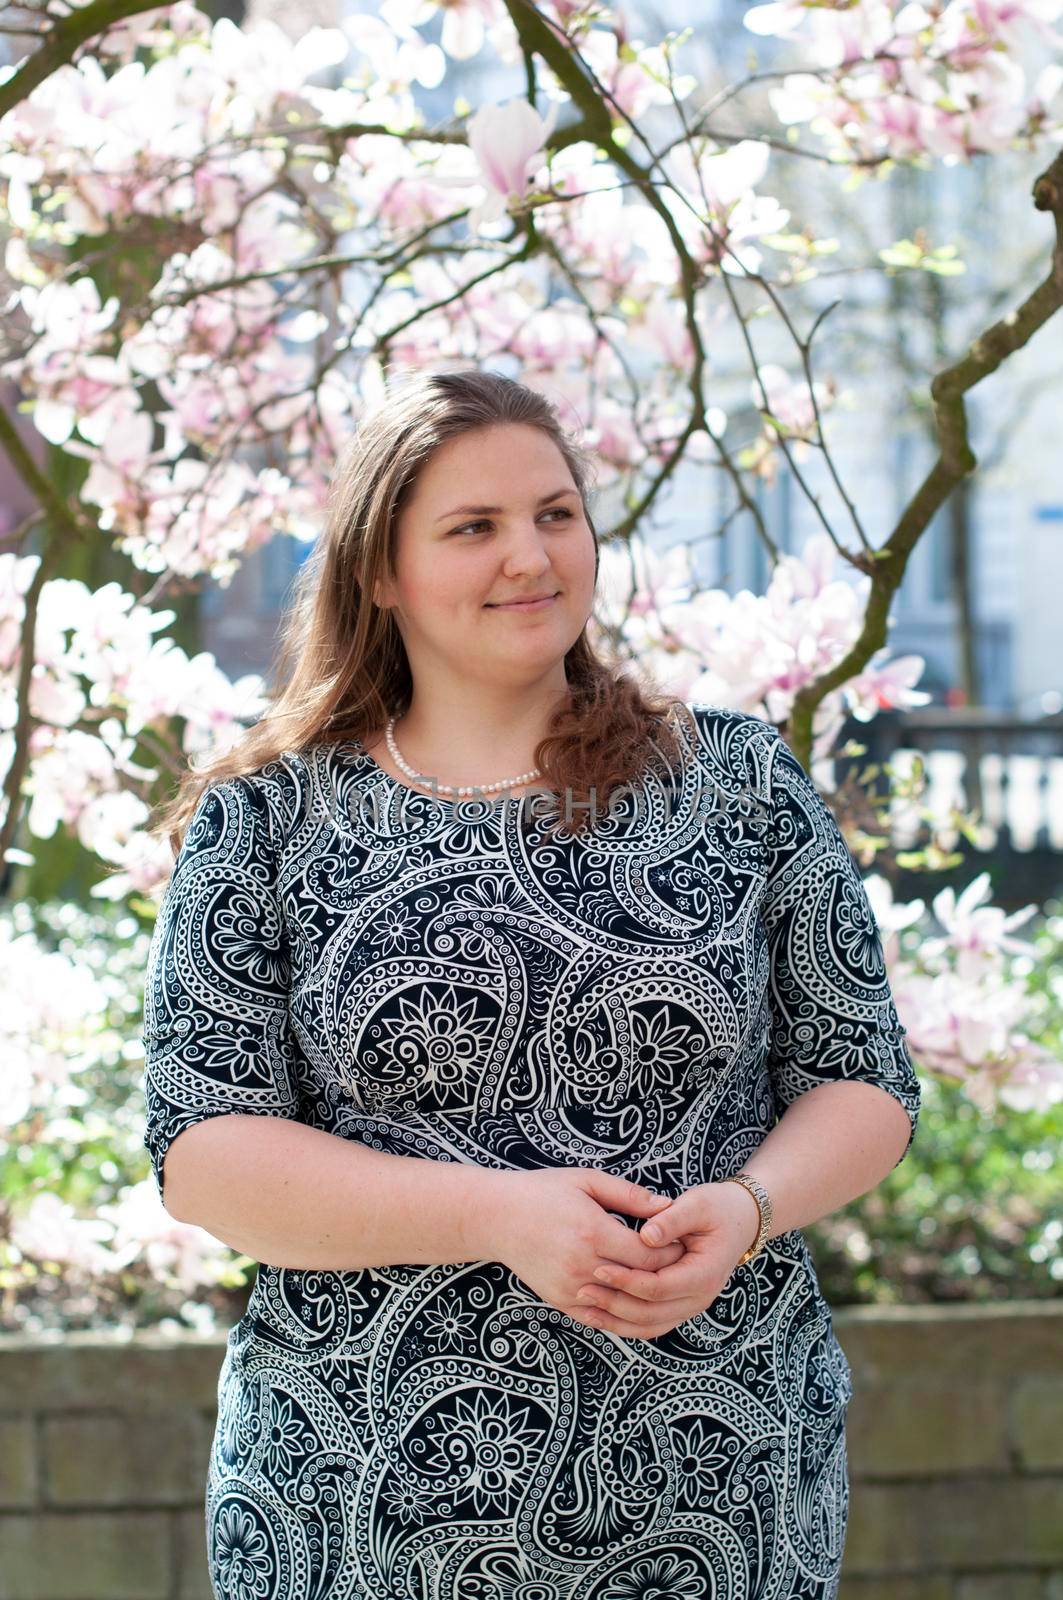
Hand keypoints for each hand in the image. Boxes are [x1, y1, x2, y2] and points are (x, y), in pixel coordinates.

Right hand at [492, 1168, 685, 1329]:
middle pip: (640, 1282)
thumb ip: (629, 1195)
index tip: (685, 1243)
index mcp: (592, 1233)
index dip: (672, 1252)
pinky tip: (636, 1298)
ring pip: (623, 1305)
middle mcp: (581, 1266)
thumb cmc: (544, 1192)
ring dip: (647, 1296)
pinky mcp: (560, 1301)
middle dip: (666, 1274)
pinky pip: (600, 1317)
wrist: (496, 1218)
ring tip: (664, 1281)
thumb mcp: (587, 1181)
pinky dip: (622, 1312)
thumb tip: (668, 1206)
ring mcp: (569, 1288)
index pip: (649, 1255)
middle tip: (683, 1264)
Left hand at [572, 1180, 762, 1341]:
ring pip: (649, 1326)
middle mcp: (700, 1297)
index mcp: (704, 1273)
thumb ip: (671, 1219)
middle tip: (582, 1289)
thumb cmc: (718, 1207)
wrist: (741, 1221)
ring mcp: (691, 1305)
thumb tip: (646, 1236)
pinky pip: (651, 1324)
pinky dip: (625, 1323)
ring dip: (616, 1320)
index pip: (659, 1287)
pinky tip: (600, 1314)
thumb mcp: (698, 1203)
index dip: (627, 1280)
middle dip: (615, 1304)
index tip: (598, 1267)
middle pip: (651, 1314)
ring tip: (584, 1306)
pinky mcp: (681, 1306)